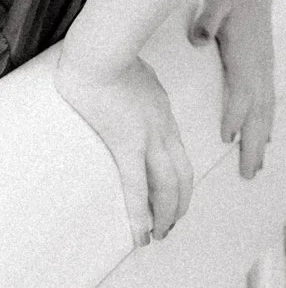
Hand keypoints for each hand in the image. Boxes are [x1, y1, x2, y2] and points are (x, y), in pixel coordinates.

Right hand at [54, 51, 194, 245]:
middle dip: (178, 202)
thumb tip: (127, 90)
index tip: (176, 197)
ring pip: (167, 185)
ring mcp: (148, 137)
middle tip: (173, 223)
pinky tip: (142, 235)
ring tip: (160, 235)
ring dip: (165, 214)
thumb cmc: (112, 56)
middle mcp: (162, 130)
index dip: (180, 180)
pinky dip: (140, 214)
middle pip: (180, 174)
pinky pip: (137, 187)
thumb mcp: (137, 75)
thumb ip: (139, 89)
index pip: (178, 155)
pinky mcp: (127, 144)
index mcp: (164, 115)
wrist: (103, 51)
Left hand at [189, 0, 275, 177]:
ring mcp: (265, 70)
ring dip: (262, 141)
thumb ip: (207, 19)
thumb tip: (199, 38)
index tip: (227, 140)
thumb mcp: (214, 0)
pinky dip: (268, 124)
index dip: (234, 115)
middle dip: (253, 144)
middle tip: (248, 173)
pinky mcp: (265, 69)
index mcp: (245, 56)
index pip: (240, 91)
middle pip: (258, 113)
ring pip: (266, 112)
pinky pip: (269, 102)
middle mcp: (259, 68)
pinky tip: (268, 138)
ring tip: (257, 167)